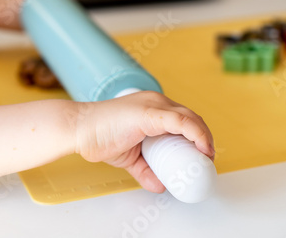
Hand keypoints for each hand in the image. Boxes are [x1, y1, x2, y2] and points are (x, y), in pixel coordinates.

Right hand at [72, 91, 214, 192]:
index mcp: (153, 108)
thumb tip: (160, 184)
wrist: (79, 130)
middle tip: (206, 160)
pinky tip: (202, 148)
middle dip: (204, 139)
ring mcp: (153, 105)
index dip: (198, 136)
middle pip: (191, 118)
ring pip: (189, 118)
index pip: (183, 119)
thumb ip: (145, 169)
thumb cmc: (100, 137)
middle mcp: (156, 101)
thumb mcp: (129, 158)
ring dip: (204, 138)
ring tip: (206, 157)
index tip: (202, 155)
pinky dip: (196, 134)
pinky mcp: (149, 113)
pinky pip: (180, 122)